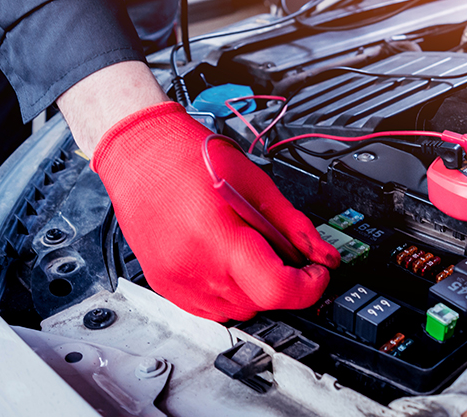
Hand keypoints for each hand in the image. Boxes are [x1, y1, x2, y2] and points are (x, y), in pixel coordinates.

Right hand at [91, 101, 339, 321]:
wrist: (142, 155)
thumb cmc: (191, 159)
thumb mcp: (256, 184)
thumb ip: (294, 226)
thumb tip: (324, 256)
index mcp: (218, 238)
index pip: (276, 290)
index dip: (309, 286)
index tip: (317, 273)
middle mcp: (194, 268)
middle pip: (261, 303)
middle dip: (282, 282)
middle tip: (280, 250)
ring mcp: (177, 283)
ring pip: (239, 311)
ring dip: (255, 289)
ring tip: (247, 249)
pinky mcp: (167, 288)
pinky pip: (213, 309)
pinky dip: (230, 291)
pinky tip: (226, 260)